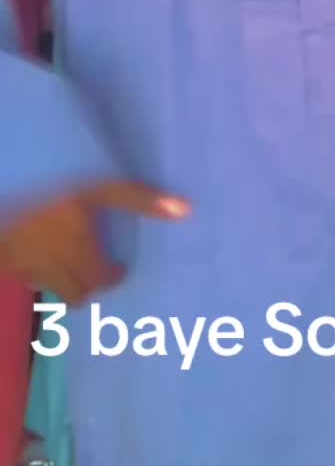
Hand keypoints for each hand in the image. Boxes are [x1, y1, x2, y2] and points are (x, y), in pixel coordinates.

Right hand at [0, 182, 189, 307]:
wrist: (6, 170)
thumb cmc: (55, 177)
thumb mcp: (101, 183)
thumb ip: (139, 199)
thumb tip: (185, 211)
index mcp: (76, 250)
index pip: (97, 282)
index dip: (110, 278)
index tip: (119, 269)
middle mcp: (48, 265)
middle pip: (72, 295)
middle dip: (86, 286)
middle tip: (95, 268)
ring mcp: (20, 263)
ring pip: (45, 287)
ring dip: (59, 279)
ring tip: (67, 259)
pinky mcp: (2, 256)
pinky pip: (21, 273)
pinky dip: (33, 269)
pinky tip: (37, 248)